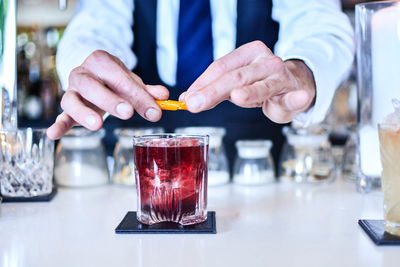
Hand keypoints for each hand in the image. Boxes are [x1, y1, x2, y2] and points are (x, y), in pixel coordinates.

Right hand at [47, 50, 168, 139]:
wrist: (94, 73)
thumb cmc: (115, 79)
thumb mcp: (132, 82)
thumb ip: (147, 90)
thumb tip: (164, 96)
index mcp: (101, 61)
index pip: (120, 79)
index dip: (138, 95)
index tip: (154, 112)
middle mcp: (82, 73)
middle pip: (92, 86)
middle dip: (110, 100)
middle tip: (128, 112)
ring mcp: (72, 90)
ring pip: (72, 100)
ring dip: (84, 113)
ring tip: (98, 125)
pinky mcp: (67, 106)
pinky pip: (61, 115)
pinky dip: (58, 125)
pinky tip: (53, 134)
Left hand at [180, 41, 315, 122]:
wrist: (293, 85)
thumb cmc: (260, 83)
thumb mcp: (235, 84)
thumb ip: (214, 90)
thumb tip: (187, 99)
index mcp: (247, 54)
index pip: (220, 67)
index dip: (202, 83)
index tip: (187, 98)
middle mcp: (264, 61)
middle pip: (235, 76)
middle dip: (213, 91)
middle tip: (195, 104)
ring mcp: (281, 76)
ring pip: (261, 87)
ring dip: (250, 93)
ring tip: (237, 97)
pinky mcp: (294, 93)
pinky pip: (293, 98)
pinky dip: (296, 99)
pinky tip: (298, 98)